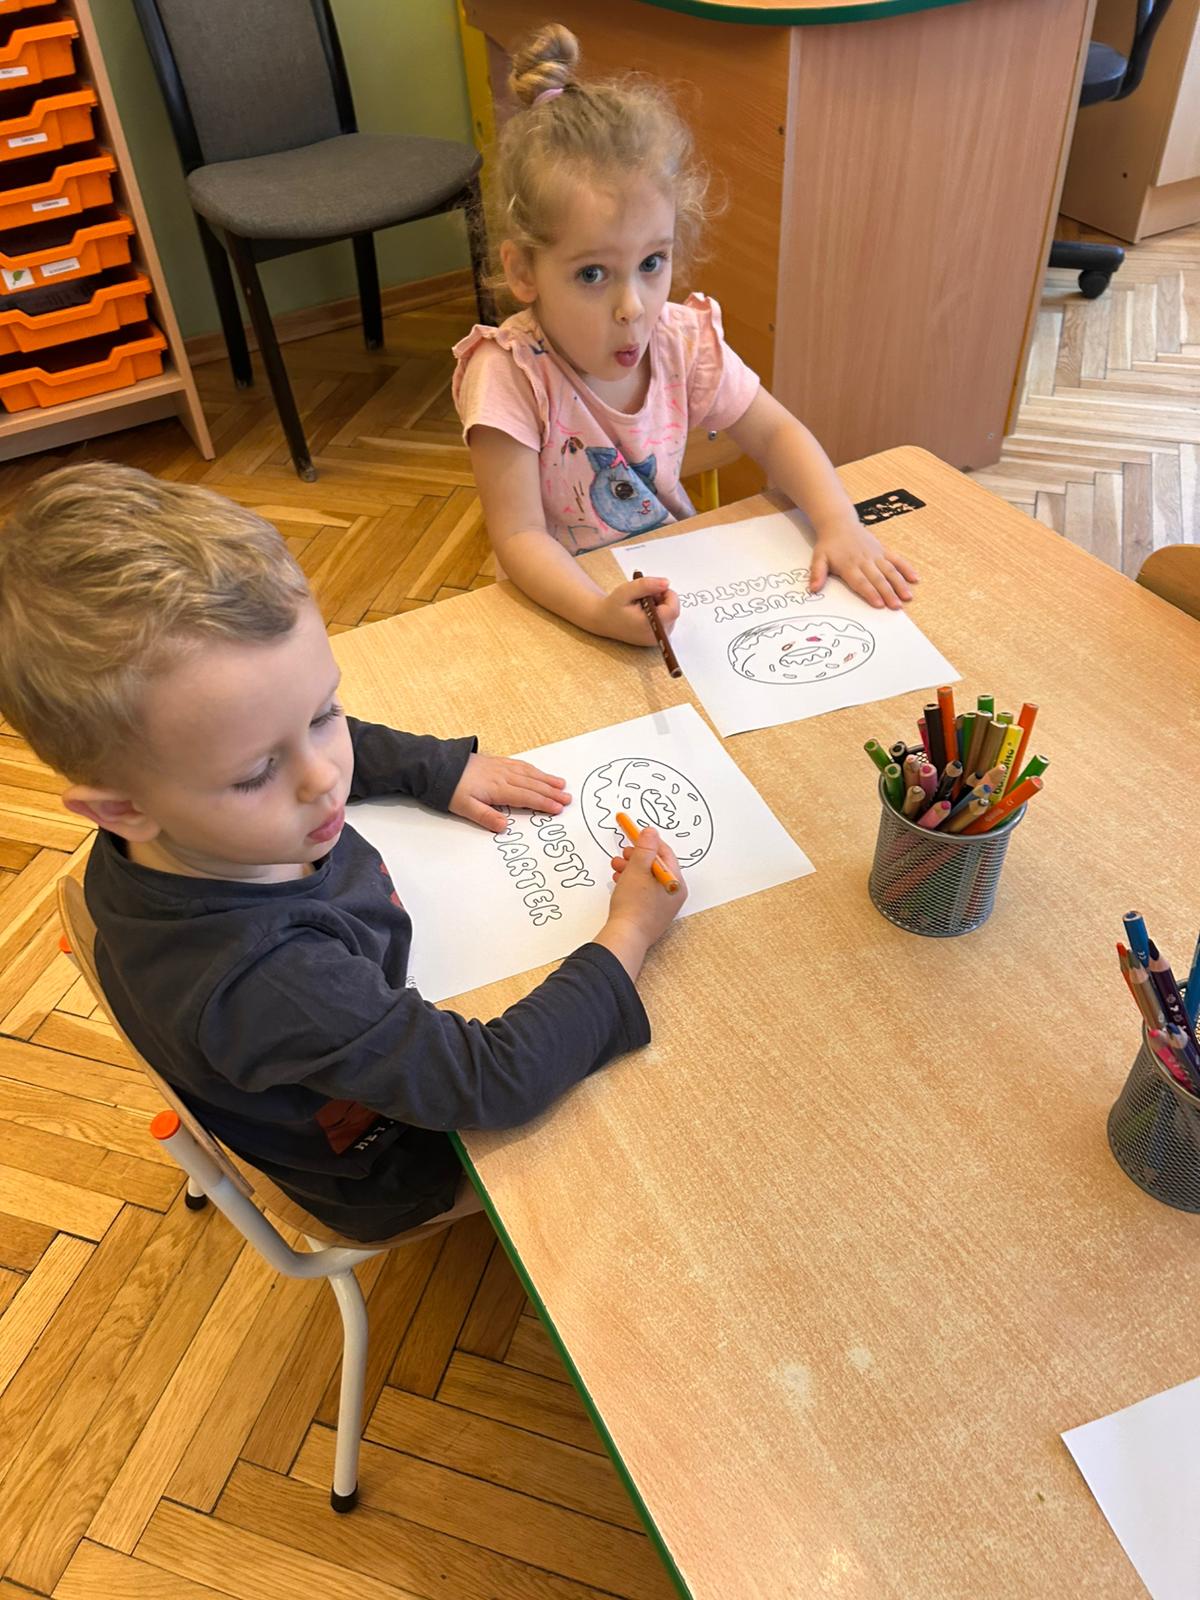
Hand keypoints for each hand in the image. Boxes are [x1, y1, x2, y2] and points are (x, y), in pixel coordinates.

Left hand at [449, 753, 569, 831]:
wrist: (438, 766)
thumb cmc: (450, 789)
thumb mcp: (464, 808)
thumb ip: (486, 817)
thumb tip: (504, 828)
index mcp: (497, 789)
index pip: (526, 797)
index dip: (543, 803)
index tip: (558, 808)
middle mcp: (503, 776)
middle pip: (532, 785)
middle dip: (551, 792)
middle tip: (568, 798)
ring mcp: (501, 767)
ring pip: (529, 774)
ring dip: (546, 779)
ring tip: (561, 785)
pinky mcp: (496, 762)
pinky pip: (521, 765)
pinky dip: (534, 770)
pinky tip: (539, 773)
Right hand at [593, 575, 680, 645]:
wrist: (603, 621)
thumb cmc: (613, 606)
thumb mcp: (626, 591)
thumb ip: (646, 585)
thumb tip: (666, 583)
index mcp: (648, 626)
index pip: (673, 610)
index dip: (667, 595)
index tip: (654, 589)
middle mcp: (654, 636)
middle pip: (673, 613)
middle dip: (663, 599)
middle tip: (645, 596)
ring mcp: (656, 640)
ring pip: (671, 616)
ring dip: (661, 605)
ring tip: (642, 604)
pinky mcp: (656, 640)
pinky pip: (666, 622)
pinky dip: (659, 613)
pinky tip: (644, 611)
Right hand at [594, 827, 686, 979]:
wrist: (626, 937)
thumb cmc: (634, 905)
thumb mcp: (638, 869)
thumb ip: (645, 848)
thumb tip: (651, 832)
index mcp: (676, 883)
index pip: (665, 854)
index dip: (648, 842)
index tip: (634, 835)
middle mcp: (673, 895)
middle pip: (656, 866)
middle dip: (637, 857)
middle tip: (623, 853)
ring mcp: (663, 907)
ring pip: (648, 879)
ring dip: (631, 870)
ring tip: (616, 868)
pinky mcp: (651, 915)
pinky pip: (644, 892)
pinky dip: (632, 884)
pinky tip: (619, 882)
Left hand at [809, 518, 918, 609]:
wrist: (839, 523)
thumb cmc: (829, 544)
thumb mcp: (818, 558)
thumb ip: (817, 573)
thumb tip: (813, 589)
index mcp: (849, 565)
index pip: (861, 581)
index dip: (870, 593)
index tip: (879, 604)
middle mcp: (865, 560)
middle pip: (878, 579)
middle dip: (888, 593)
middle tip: (896, 606)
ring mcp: (876, 555)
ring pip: (890, 570)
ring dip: (900, 584)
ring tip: (907, 597)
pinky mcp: (883, 550)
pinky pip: (897, 559)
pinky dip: (907, 569)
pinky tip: (915, 579)